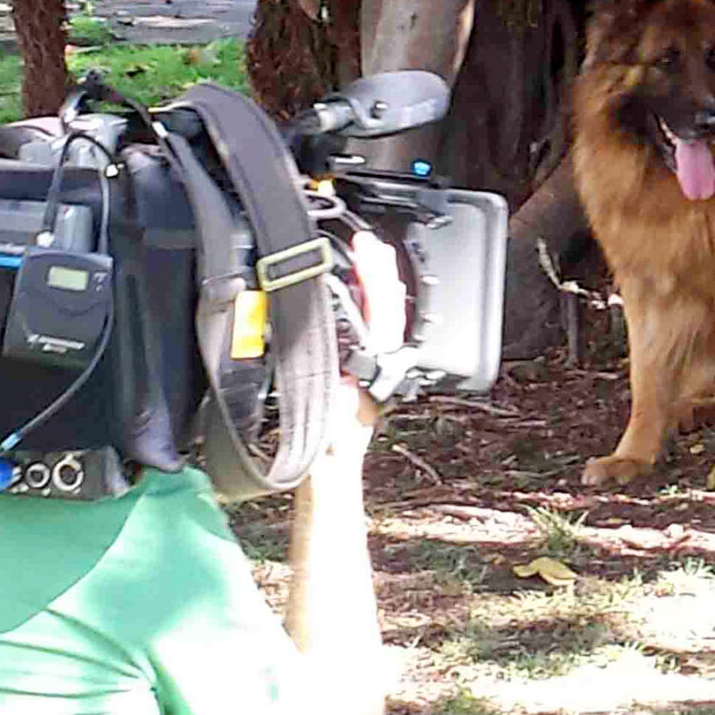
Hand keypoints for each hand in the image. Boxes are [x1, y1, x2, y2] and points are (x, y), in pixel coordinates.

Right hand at [321, 231, 403, 467]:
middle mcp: (379, 365)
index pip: (382, 317)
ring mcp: (373, 366)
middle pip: (387, 309)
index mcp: (374, 372)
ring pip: (382, 316)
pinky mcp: (361, 368)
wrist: (329, 474)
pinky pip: (369, 326)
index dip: (376, 282)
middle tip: (368, 241)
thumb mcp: (328, 424)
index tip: (366, 252)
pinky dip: (365, 301)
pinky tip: (356, 289)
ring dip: (375, 283)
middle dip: (379, 273)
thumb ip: (336, 403)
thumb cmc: (328, 452)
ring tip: (367, 253)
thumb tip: (345, 377)